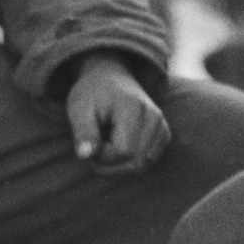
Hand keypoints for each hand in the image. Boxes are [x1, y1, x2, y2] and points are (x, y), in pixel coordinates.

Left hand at [63, 54, 170, 173]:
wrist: (110, 78)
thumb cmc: (92, 94)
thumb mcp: (79, 108)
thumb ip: (83, 132)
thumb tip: (85, 156)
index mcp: (134, 108)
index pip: (123, 152)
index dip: (102, 156)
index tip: (89, 143)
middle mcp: (154, 117)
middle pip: (136, 163)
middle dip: (110, 165)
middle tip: (94, 149)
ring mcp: (162, 126)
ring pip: (143, 165)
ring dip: (120, 164)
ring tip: (106, 144)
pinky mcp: (164, 134)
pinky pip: (148, 161)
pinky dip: (131, 161)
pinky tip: (118, 146)